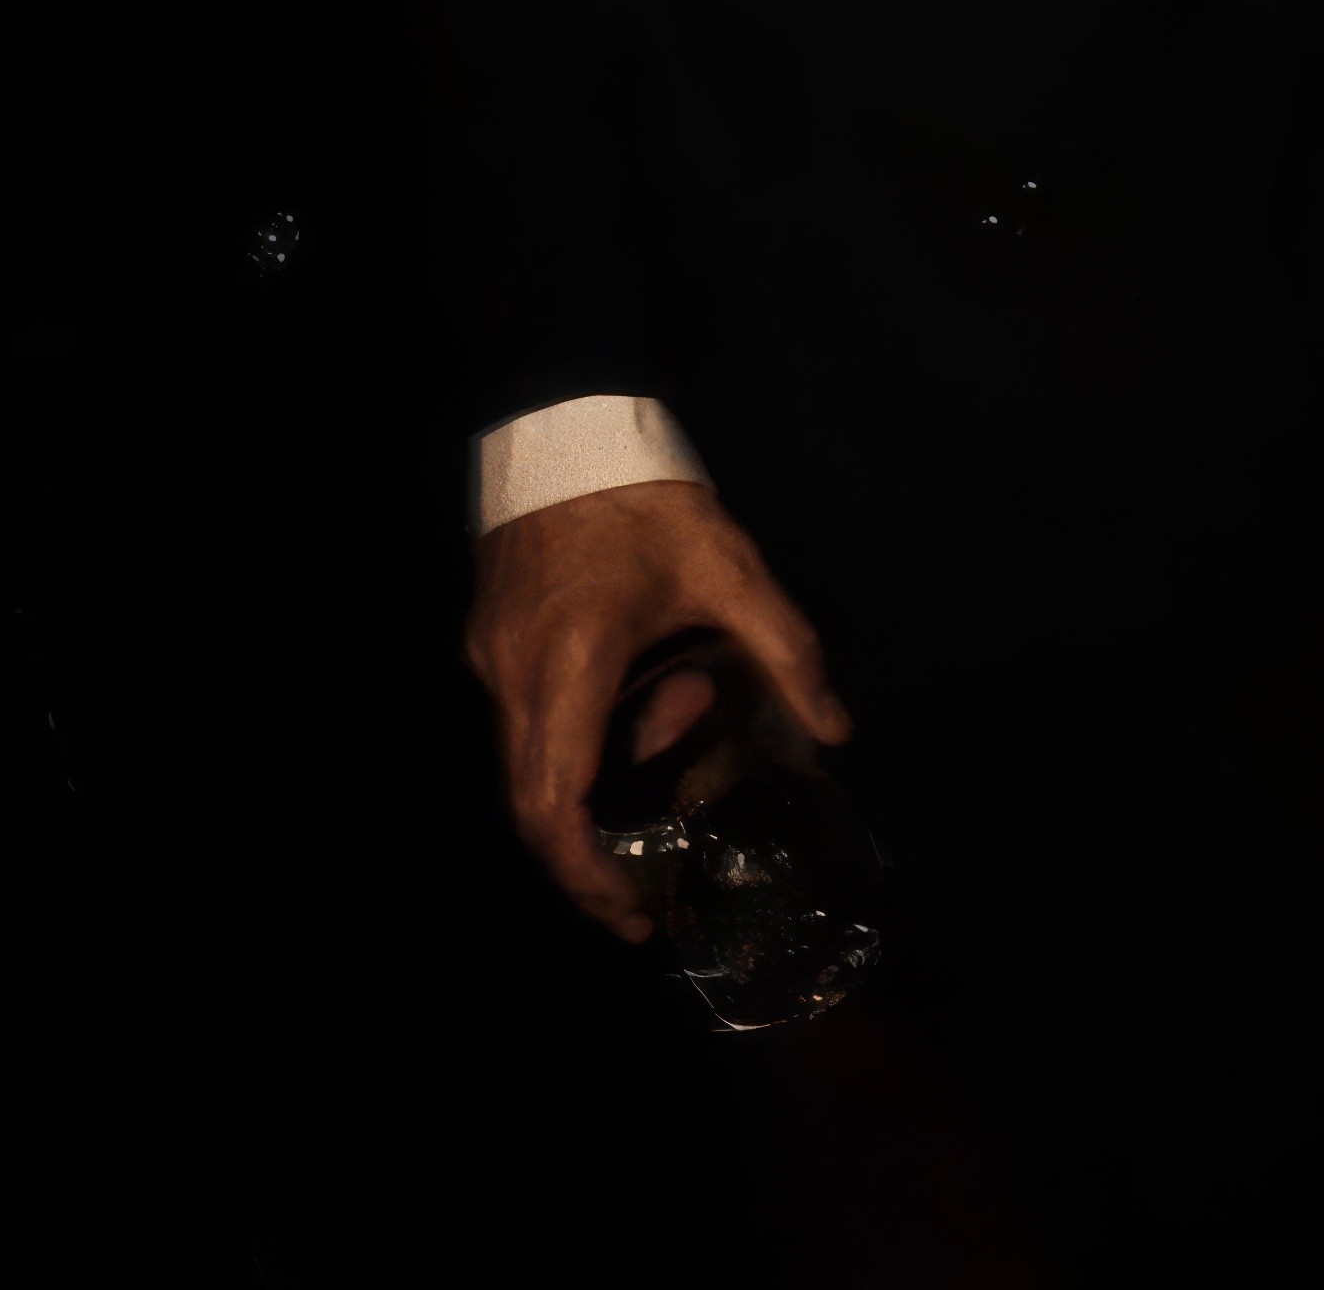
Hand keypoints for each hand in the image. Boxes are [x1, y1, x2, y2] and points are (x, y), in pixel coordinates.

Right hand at [465, 477, 848, 940]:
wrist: (560, 413)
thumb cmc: (643, 494)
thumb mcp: (727, 567)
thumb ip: (787, 651)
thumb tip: (836, 730)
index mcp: (571, 664)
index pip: (551, 805)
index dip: (586, 876)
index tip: (632, 910)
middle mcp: (513, 672)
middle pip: (529, 802)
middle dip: (587, 858)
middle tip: (646, 887)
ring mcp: (490, 653)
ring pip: (525, 761)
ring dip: (595, 781)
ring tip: (678, 722)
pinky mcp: (486, 633)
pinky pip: (521, 719)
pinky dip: (575, 740)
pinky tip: (635, 696)